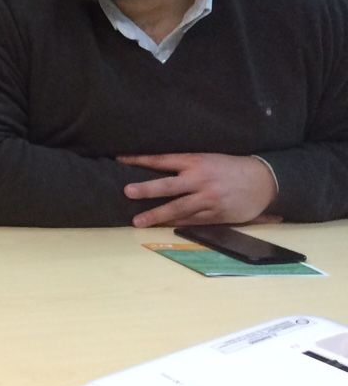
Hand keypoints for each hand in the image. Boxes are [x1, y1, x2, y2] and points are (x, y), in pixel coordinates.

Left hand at [117, 152, 280, 226]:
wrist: (264, 181)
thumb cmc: (232, 168)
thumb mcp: (208, 159)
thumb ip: (186, 166)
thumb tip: (158, 169)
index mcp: (196, 162)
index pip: (162, 160)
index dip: (140, 160)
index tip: (120, 160)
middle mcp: (200, 180)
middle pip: (168, 185)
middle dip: (146, 189)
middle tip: (127, 192)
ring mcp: (208, 199)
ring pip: (178, 208)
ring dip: (156, 215)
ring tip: (138, 221)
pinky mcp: (216, 215)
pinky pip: (192, 221)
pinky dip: (176, 224)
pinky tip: (162, 227)